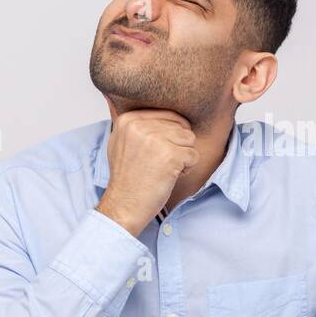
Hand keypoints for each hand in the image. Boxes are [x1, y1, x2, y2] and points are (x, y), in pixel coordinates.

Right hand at [96, 109, 197, 235]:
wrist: (124, 205)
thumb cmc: (127, 178)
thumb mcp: (121, 143)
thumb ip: (137, 125)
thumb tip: (159, 111)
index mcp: (128, 120)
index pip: (168, 115)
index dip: (171, 135)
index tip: (157, 152)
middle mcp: (140, 126)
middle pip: (180, 127)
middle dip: (177, 147)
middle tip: (160, 164)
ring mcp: (155, 139)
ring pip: (190, 139)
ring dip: (183, 157)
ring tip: (164, 169)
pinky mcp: (170, 155)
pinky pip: (194, 155)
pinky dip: (187, 169)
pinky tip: (169, 176)